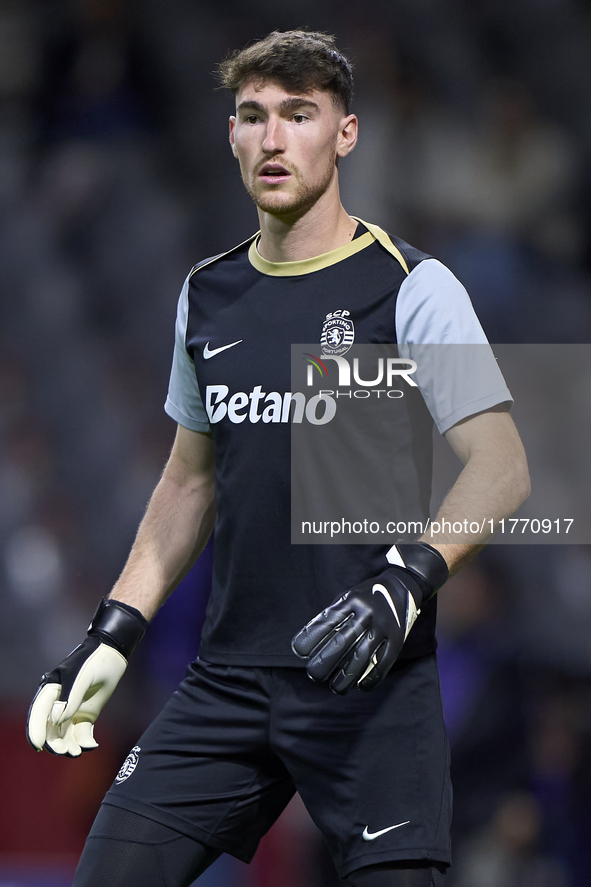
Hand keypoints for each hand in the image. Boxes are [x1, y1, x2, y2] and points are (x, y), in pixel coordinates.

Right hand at [26, 599, 146, 756]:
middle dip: (54, 743)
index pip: (39, 714)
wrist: (113, 654)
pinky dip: (84, 741)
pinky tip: (92, 745)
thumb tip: (56, 720)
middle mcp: (59, 703)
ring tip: (77, 753)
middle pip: (50, 729)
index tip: (38, 746)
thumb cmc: (94, 660)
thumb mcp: (83, 676)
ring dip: (68, 746)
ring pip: (64, 734)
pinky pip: (81, 733)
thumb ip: (71, 697)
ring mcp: (72, 711)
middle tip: (66, 751)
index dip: (35, 730)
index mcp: (52, 691)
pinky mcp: (85, 715)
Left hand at [291, 543, 447, 693]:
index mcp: (351, 600)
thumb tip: (310, 640)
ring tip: (334, 687)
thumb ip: (332, 615)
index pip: (327, 621)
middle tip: (313, 675)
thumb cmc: (367, 595)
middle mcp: (367, 612)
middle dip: (324, 662)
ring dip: (346, 677)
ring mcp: (383, 626)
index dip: (311, 638)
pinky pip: (383, 663)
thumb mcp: (348, 596)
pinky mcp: (397, 638)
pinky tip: (360, 686)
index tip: (299, 652)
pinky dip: (371, 679)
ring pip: (361, 657)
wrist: (403, 585)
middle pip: (341, 642)